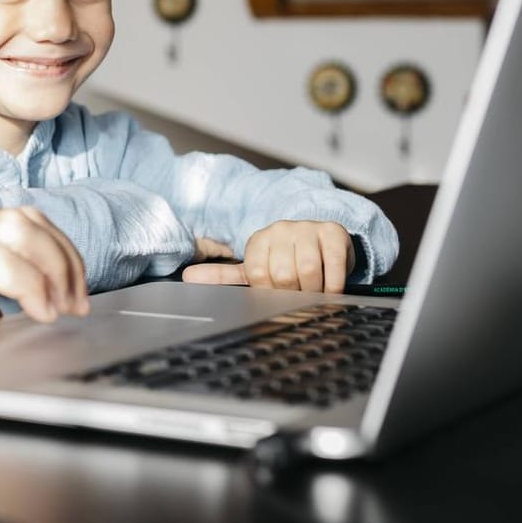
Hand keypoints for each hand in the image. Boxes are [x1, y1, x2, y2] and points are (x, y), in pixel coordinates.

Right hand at [0, 205, 90, 356]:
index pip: (7, 218)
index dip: (46, 247)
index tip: (62, 286)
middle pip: (24, 216)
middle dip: (63, 255)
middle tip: (77, 299)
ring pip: (21, 229)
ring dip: (56, 269)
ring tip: (64, 308)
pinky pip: (2, 261)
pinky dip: (33, 286)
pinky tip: (38, 314)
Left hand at [182, 221, 354, 292]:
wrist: (324, 242)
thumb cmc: (287, 260)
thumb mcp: (255, 267)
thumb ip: (222, 275)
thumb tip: (187, 277)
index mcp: (258, 239)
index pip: (256, 274)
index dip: (269, 290)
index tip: (277, 291)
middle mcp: (280, 229)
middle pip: (282, 273)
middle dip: (293, 292)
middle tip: (299, 294)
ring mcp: (308, 228)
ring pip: (307, 270)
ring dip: (314, 289)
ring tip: (315, 290)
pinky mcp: (333, 233)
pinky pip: (334, 265)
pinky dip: (333, 284)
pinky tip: (331, 286)